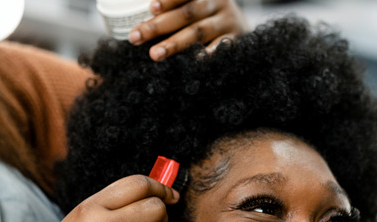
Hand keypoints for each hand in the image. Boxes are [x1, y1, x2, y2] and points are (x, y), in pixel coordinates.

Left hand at [129, 0, 249, 60]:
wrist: (241, 28)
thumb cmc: (205, 16)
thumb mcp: (193, 4)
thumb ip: (173, 9)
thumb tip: (139, 24)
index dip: (168, 0)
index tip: (151, 8)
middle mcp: (216, 2)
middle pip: (186, 13)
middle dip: (158, 26)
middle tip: (135, 37)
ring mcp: (227, 21)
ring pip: (198, 32)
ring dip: (174, 43)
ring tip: (154, 54)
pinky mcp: (234, 40)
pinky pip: (218, 48)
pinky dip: (205, 55)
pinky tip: (190, 61)